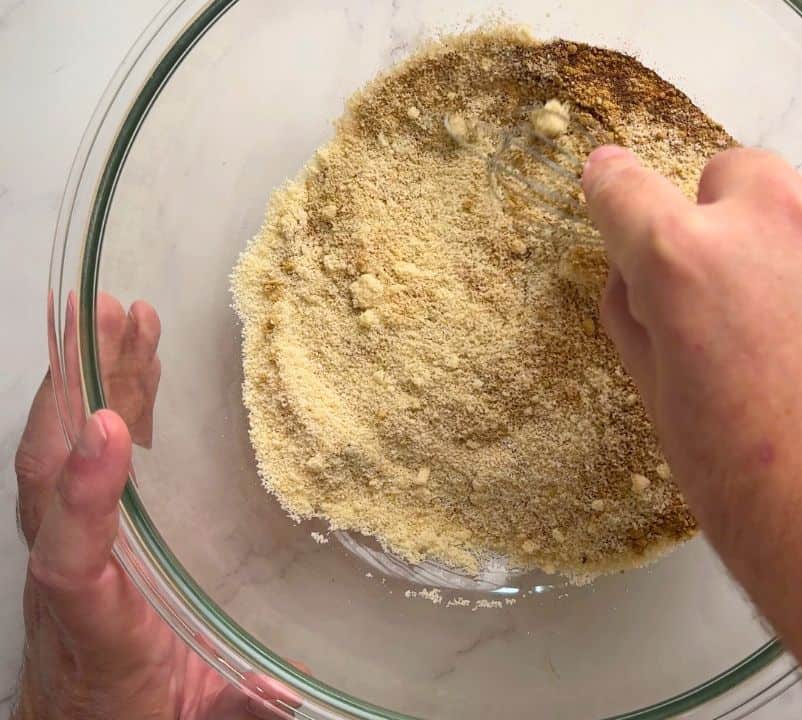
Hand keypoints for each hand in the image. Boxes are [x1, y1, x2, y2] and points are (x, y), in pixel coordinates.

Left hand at [15, 294, 286, 718]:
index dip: (84, 492)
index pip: (73, 553)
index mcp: (93, 621)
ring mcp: (72, 538)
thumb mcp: (187, 719)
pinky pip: (88, 451)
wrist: (81, 719)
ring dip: (90, 375)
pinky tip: (132, 354)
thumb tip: (281, 689)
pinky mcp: (90, 521)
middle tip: (105, 319)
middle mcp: (70, 568)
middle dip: (78, 390)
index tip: (108, 431)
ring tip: (117, 311)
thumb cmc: (129, 713)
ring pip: (64, 448)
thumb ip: (231, 706)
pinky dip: (109, 397)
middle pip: (53, 472)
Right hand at [582, 146, 801, 717]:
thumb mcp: (668, 412)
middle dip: (727, 226)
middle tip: (747, 307)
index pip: (624, 186)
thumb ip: (641, 320)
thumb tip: (636, 272)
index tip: (620, 194)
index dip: (618, 196)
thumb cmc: (767, 503)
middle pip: (732, 178)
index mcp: (689, 262)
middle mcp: (776, 220)